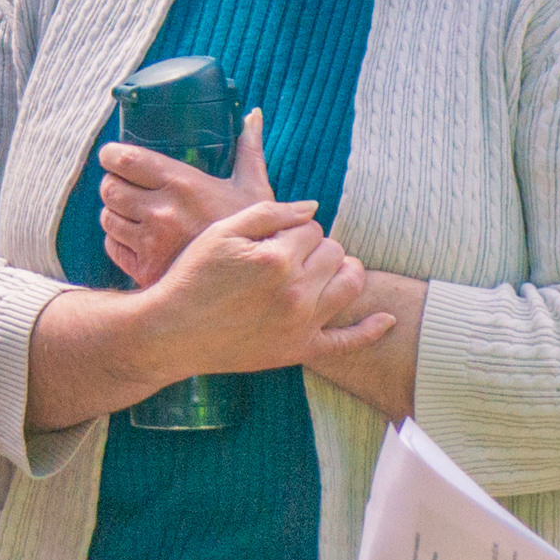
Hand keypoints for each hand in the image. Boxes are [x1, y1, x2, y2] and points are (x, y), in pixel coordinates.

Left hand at [99, 111, 272, 286]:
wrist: (261, 284)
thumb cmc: (257, 234)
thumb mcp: (254, 190)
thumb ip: (249, 150)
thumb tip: (253, 115)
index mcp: (182, 185)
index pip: (121, 159)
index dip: (111, 156)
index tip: (115, 157)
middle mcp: (161, 212)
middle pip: (108, 188)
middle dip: (114, 184)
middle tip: (127, 186)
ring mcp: (151, 243)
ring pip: (107, 217)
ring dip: (116, 212)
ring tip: (134, 212)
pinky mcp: (145, 270)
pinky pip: (112, 246)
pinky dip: (119, 240)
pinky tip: (137, 238)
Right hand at [140, 198, 389, 381]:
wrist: (172, 331)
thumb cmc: (192, 277)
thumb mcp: (221, 233)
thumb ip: (267, 214)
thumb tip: (312, 209)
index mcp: (276, 259)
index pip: (312, 228)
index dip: (295, 228)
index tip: (274, 237)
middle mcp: (296, 292)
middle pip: (335, 254)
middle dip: (319, 247)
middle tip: (293, 252)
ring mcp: (303, 324)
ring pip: (350, 287)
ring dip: (347, 272)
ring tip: (331, 269)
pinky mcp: (302, 349)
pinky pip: (350, 341)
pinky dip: (373, 329)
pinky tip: (387, 318)